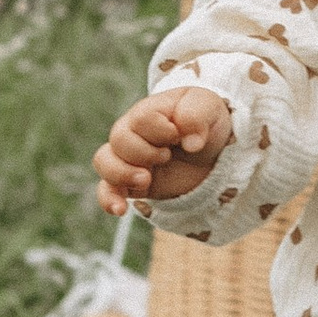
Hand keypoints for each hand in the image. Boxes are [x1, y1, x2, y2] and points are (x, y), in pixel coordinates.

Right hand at [95, 87, 232, 217]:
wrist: (214, 151)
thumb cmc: (207, 122)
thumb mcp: (210, 107)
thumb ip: (198, 115)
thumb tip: (191, 144)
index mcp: (151, 111)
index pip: (141, 119)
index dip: (160, 131)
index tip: (178, 135)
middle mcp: (133, 132)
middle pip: (119, 139)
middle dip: (144, 152)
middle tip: (167, 156)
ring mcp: (129, 158)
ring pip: (103, 161)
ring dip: (122, 173)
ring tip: (146, 180)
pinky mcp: (131, 183)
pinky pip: (106, 190)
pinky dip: (109, 199)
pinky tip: (120, 209)